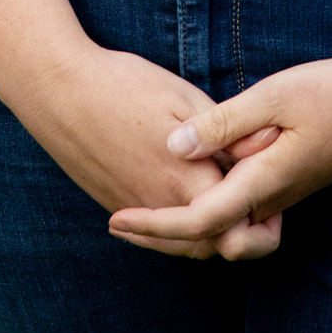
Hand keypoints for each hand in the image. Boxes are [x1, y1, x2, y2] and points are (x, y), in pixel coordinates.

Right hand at [11, 39, 282, 260]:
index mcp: (188, 177)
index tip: (275, 200)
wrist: (57, 89)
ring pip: (186, 248)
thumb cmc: (122, 84)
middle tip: (260, 213)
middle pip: (218, 246)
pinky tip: (186, 209)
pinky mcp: (115, 204)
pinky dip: (181, 235)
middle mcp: (164, 203)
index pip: (242, 220)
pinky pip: (158, 238)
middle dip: (244, 236)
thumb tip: (269, 143)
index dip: (265, 216)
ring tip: (227, 211)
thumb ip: (227, 130)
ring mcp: (137, 208)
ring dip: (212, 237)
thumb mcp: (183, 96)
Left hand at [106, 50, 331, 260]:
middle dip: (160, 236)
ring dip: (183, 226)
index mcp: (264, 181)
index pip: (199, 221)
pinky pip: (242, 211)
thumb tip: (173, 147)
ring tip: (140, 212)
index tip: (115, 219)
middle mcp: (272, 197)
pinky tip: (188, 186)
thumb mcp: (275, 96)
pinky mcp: (290, 181)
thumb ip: (223, 123)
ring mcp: (284, 192)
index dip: (153, 225)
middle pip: (209, 238)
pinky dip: (208, 209)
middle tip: (116, 223)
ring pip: (227, 229)